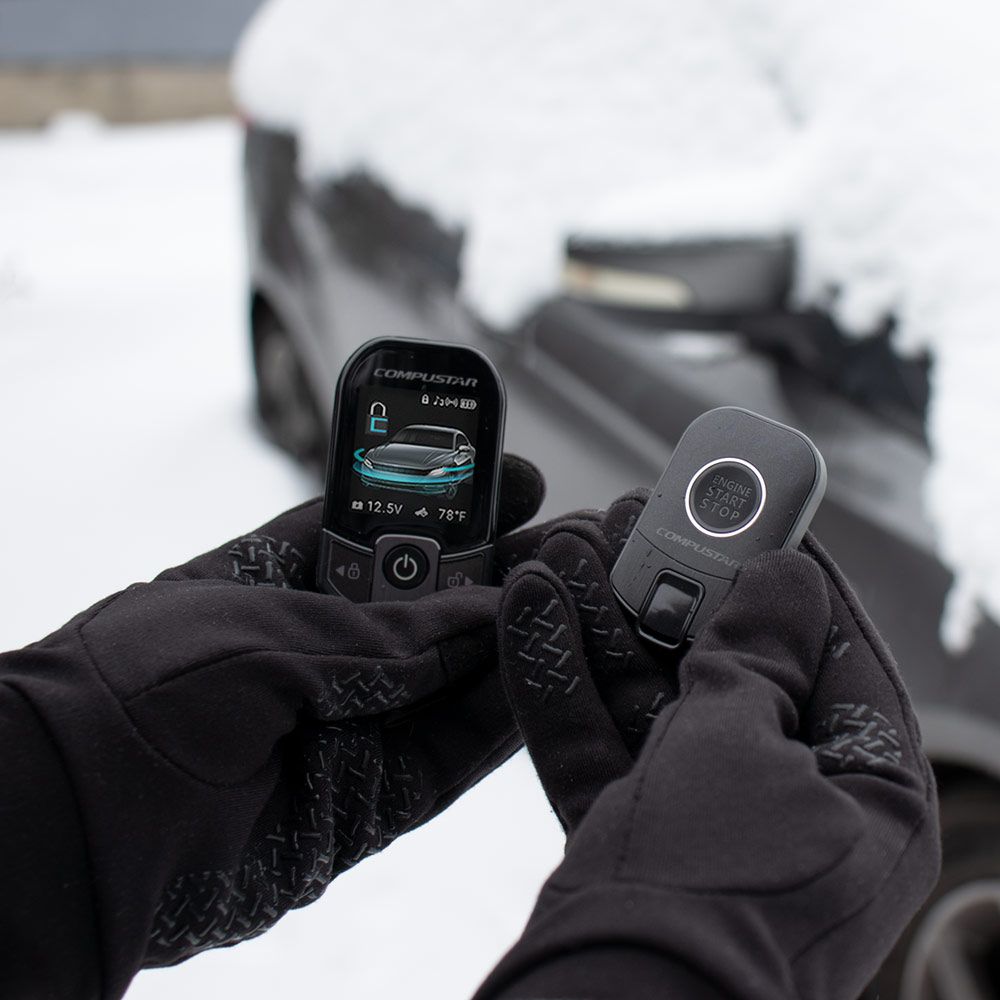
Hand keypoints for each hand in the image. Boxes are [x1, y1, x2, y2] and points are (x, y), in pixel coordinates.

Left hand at [0, 455, 543, 998]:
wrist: (68, 831)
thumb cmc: (135, 691)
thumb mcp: (261, 631)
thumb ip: (380, 632)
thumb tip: (484, 612)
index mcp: (274, 582)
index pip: (380, 528)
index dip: (448, 501)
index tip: (512, 475)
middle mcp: (317, 651)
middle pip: (430, 606)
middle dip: (502, 571)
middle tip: (576, 537)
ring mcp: (344, 727)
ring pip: (452, 680)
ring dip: (519, 640)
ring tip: (588, 594)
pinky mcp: (365, 803)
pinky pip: (450, 757)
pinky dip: (502, 717)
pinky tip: (552, 670)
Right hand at [482, 498, 939, 999]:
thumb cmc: (709, 891)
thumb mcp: (740, 745)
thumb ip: (753, 652)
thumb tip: (785, 576)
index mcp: (864, 789)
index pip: (835, 651)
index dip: (791, 573)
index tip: (754, 508)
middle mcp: (793, 805)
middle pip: (729, 668)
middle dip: (674, 593)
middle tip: (636, 519)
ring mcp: (707, 823)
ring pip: (655, 700)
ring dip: (606, 625)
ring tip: (570, 547)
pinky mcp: (635, 837)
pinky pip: (606, 743)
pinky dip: (567, 683)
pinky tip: (535, 609)